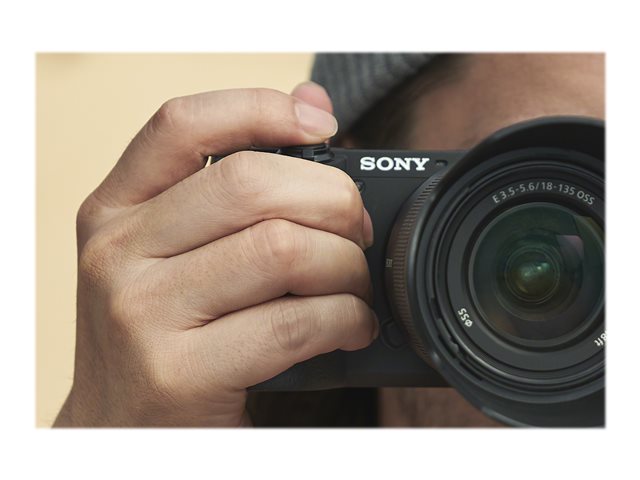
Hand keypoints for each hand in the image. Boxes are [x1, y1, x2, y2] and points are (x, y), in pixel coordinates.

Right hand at [54, 83, 376, 426]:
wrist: (116, 432)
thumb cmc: (160, 334)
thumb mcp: (169, 253)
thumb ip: (230, 187)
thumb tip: (311, 105)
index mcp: (115, 210)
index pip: (182, 124)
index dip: (261, 108)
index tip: (320, 124)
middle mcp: (119, 252)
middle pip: (251, 184)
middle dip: (332, 199)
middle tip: (356, 228)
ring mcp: (143, 313)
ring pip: (282, 250)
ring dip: (345, 266)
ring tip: (354, 285)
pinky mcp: (180, 374)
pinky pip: (294, 323)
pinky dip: (345, 319)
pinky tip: (350, 327)